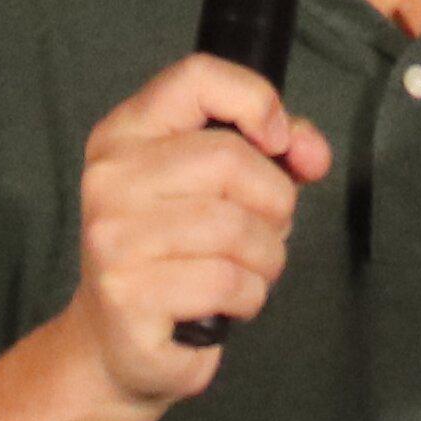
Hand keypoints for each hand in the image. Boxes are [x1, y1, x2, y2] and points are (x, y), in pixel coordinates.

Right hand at [64, 53, 332, 404]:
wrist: (119, 342)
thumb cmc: (176, 255)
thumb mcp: (216, 188)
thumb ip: (270, 151)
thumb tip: (310, 150)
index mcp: (125, 134)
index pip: (197, 78)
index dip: (257, 101)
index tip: (280, 142)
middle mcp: (109, 178)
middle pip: (231, 159)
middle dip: (274, 202)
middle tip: (264, 231)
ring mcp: (113, 237)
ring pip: (237, 227)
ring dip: (267, 257)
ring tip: (246, 270)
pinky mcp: (128, 294)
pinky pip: (228, 282)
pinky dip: (249, 297)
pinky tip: (228, 303)